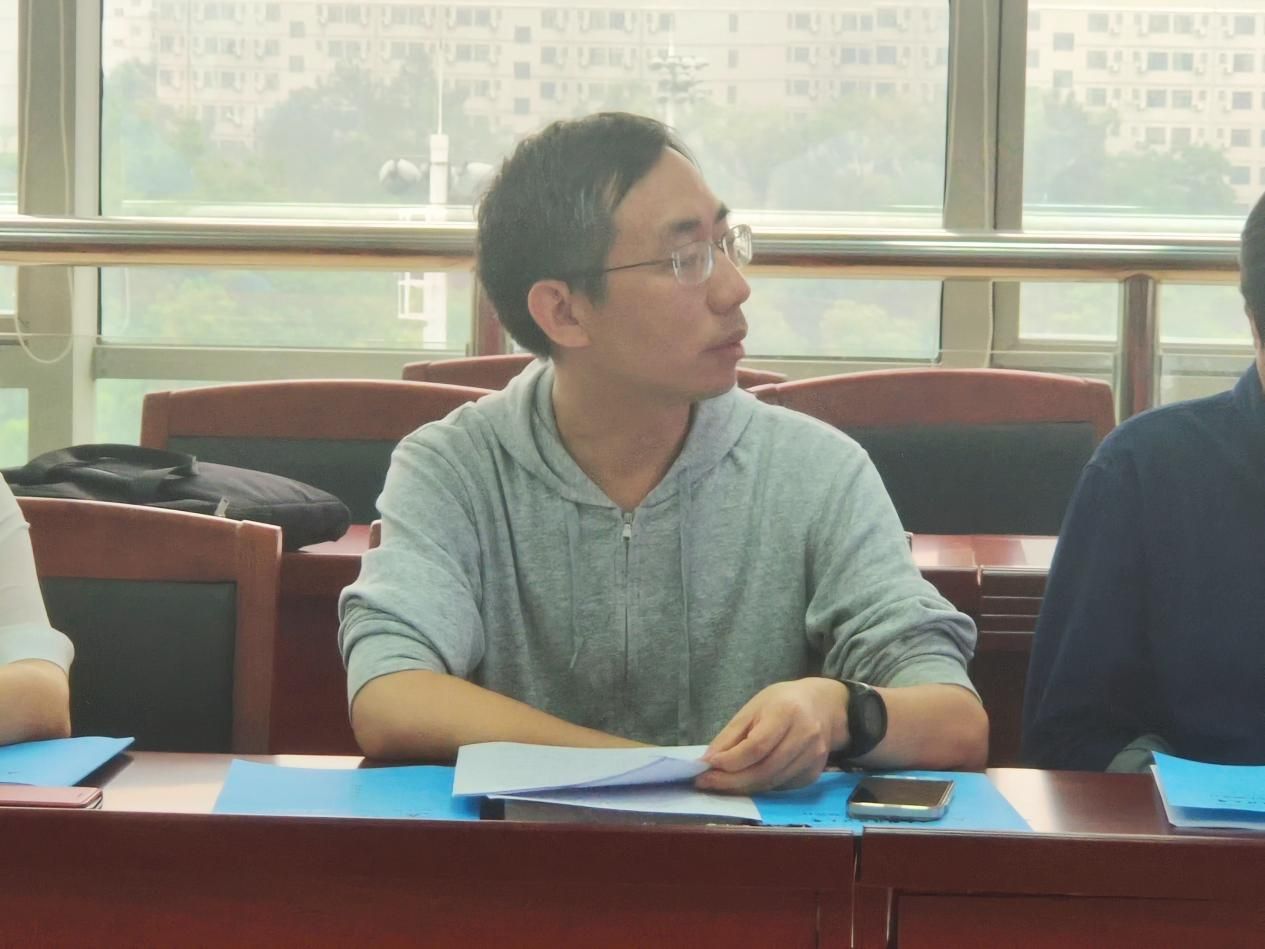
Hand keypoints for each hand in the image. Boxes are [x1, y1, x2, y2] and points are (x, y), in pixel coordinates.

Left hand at [696, 678, 845, 793]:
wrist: (823, 706)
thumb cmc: (782, 703)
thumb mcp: (753, 709)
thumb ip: (731, 736)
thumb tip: (707, 761)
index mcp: (787, 712)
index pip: (757, 746)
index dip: (731, 760)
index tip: (706, 766)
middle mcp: (805, 736)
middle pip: (764, 769)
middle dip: (732, 781)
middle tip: (706, 783)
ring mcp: (814, 757)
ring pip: (772, 782)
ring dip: (743, 787)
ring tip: (721, 783)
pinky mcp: (815, 773)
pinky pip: (781, 786)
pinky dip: (761, 786)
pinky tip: (747, 780)